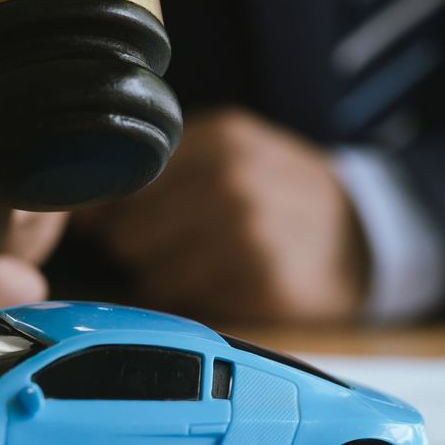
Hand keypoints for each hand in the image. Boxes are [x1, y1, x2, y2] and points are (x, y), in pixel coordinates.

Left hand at [78, 108, 369, 323]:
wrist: (365, 238)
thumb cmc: (279, 197)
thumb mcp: (231, 155)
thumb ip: (160, 170)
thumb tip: (79, 212)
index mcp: (219, 138)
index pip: (120, 185)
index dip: (118, 212)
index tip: (133, 223)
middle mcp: (232, 179)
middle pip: (127, 234)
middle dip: (144, 247)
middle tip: (188, 246)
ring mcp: (248, 232)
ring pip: (150, 274)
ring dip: (169, 280)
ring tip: (214, 266)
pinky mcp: (262, 283)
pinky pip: (186, 306)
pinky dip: (200, 304)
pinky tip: (233, 286)